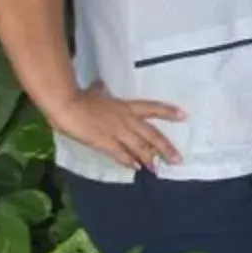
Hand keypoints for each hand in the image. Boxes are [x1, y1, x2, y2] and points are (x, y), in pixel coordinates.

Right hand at [52, 88, 183, 170]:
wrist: (67, 105)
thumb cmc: (79, 97)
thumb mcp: (94, 91)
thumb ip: (100, 89)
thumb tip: (100, 83)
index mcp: (126, 106)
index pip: (152, 108)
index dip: (168, 112)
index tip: (184, 116)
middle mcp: (127, 119)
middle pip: (152, 134)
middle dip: (165, 148)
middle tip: (177, 159)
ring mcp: (118, 132)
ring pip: (140, 147)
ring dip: (149, 159)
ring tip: (158, 169)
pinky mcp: (105, 142)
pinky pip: (121, 154)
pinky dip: (129, 161)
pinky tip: (137, 168)